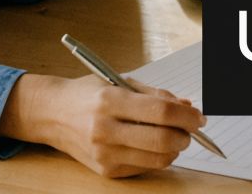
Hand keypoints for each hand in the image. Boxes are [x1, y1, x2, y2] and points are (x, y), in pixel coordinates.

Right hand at [0, 73, 205, 177]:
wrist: (52, 114)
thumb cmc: (89, 94)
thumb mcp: (120, 82)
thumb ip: (156, 94)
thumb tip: (188, 107)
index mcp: (110, 101)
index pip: (161, 111)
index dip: (187, 116)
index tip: (199, 117)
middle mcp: (105, 129)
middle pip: (162, 139)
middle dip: (186, 135)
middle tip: (191, 129)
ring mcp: (104, 154)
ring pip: (158, 159)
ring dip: (176, 149)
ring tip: (175, 136)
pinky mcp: (106, 170)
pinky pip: (144, 168)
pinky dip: (158, 157)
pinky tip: (155, 145)